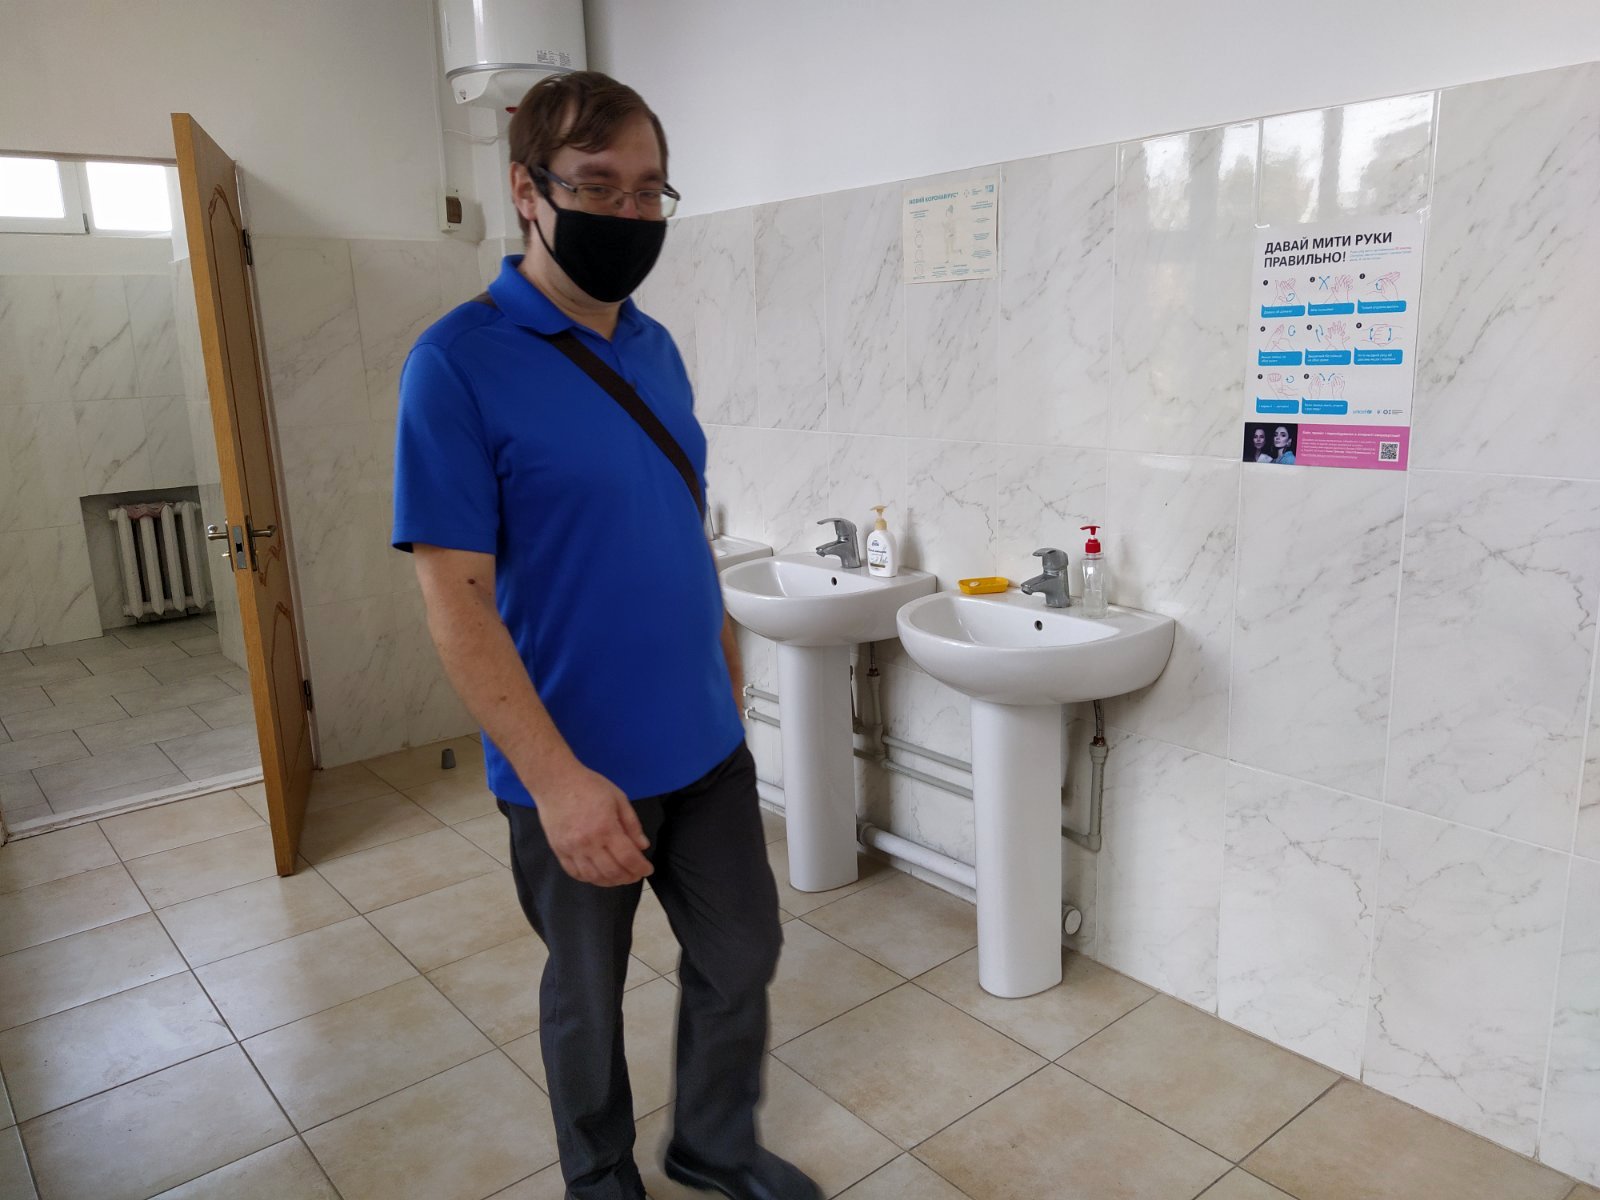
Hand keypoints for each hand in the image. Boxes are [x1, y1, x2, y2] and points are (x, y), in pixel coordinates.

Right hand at [535, 763, 652, 885]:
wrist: (556, 781)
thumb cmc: (589, 786)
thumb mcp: (618, 799)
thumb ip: (632, 824)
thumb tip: (643, 846)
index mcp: (606, 828)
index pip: (628, 858)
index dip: (641, 868)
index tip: (648, 869)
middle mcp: (588, 843)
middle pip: (612, 872)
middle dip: (628, 877)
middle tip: (636, 875)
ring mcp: (571, 849)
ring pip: (593, 877)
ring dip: (610, 881)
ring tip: (619, 877)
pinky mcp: (558, 850)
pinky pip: (574, 873)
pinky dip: (589, 878)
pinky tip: (598, 874)